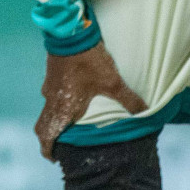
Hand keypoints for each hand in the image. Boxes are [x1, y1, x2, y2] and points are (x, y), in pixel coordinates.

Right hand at [34, 42, 146, 159]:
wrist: (70, 32)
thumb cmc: (88, 60)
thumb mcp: (112, 81)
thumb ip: (128, 99)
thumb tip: (146, 113)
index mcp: (63, 108)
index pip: (47, 135)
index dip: (48, 149)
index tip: (55, 157)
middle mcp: (52, 100)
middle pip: (43, 126)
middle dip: (49, 138)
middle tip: (60, 145)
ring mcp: (49, 87)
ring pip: (46, 110)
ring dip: (54, 120)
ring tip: (70, 122)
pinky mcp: (51, 75)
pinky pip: (50, 96)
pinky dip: (57, 104)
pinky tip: (71, 98)